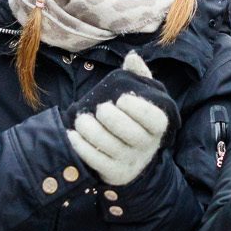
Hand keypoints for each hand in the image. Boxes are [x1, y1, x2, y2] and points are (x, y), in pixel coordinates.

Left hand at [67, 52, 178, 187]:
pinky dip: (82, 147)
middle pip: (132, 134)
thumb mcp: (141, 100)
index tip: (121, 98)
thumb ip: (138, 77)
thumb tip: (132, 57)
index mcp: (157, 127)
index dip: (139, 109)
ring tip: (81, 119)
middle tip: (100, 108)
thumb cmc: (133, 121)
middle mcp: (147, 146)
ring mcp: (130, 161)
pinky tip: (73, 134)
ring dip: (91, 131)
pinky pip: (96, 161)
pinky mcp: (113, 173)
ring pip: (110, 147)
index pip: (155, 119)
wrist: (129, 159)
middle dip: (113, 119)